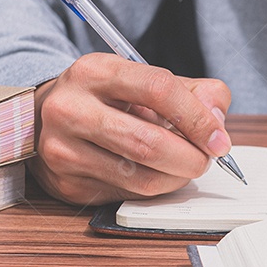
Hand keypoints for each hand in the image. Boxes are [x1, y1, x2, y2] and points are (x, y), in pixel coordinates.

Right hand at [28, 53, 232, 204]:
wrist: (47, 119)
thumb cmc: (109, 100)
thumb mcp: (146, 81)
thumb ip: (194, 92)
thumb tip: (217, 122)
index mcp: (96, 71)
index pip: (159, 90)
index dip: (198, 119)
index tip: (219, 141)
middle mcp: (71, 108)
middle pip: (149, 143)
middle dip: (191, 158)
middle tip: (205, 160)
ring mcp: (63, 149)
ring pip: (141, 177)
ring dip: (176, 178)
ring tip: (183, 167)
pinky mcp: (67, 183)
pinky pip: (127, 195)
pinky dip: (154, 190)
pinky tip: (155, 175)